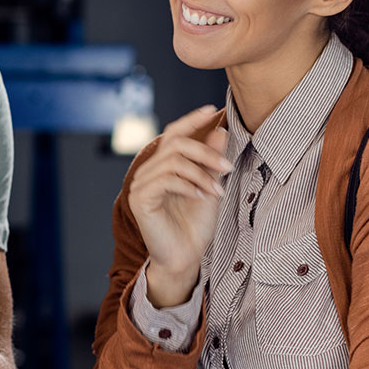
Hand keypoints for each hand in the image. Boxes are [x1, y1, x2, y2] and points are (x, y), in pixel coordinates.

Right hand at [127, 106, 230, 306]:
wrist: (185, 258)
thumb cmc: (195, 226)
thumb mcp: (210, 186)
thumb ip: (211, 161)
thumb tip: (219, 131)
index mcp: (162, 166)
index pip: (173, 133)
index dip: (191, 120)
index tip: (211, 110)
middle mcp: (147, 172)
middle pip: (175, 144)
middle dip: (206, 153)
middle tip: (228, 168)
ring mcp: (141, 185)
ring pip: (173, 161)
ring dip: (201, 173)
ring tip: (217, 189)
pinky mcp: (140, 200)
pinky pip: (166, 180)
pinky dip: (189, 185)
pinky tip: (203, 196)